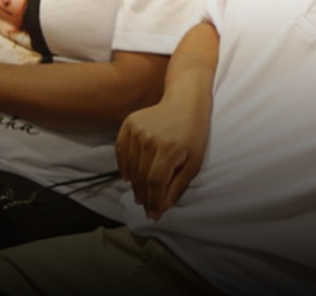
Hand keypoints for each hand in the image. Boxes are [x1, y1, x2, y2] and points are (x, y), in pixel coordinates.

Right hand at [116, 97, 208, 219]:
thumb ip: (178, 186)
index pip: (155, 184)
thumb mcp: (194, 161)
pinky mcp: (129, 124)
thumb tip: (163, 207)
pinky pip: (121, 151)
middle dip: (144, 197)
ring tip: (141, 194)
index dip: (153, 203)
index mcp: (169, 150)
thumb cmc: (194, 132)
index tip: (154, 215)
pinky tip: (129, 177)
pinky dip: (123, 167)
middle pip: (141, 178)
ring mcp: (138, 131)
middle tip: (147, 208)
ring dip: (135, 184)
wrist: (185, 101)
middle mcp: (150, 140)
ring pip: (130, 167)